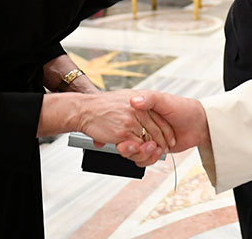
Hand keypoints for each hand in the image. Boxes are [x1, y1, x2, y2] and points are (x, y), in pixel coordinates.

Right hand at [37, 91, 175, 160]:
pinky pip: (137, 147)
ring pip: (148, 141)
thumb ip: (137, 103)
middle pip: (157, 131)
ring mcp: (132, 121)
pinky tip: (138, 153)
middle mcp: (138, 110)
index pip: (159, 118)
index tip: (168, 141)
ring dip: (151, 151)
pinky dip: (139, 153)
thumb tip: (145, 113)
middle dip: (161, 144)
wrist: (84, 108)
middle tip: (162, 151)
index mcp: (140, 101)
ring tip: (154, 153)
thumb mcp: (124, 97)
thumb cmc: (102, 104)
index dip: (165, 132)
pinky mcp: (124, 133)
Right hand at [117, 91, 208, 165]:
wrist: (200, 123)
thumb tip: (133, 101)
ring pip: (134, 153)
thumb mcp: (165, 100)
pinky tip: (159, 152)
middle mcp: (141, 125)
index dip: (123, 134)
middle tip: (140, 146)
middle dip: (132, 148)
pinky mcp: (153, 149)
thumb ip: (149, 99)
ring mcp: (147, 138)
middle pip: (127, 142)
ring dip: (142, 154)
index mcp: (140, 112)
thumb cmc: (183, 108)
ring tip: (155, 148)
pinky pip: (143, 159)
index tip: (125, 138)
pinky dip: (149, 159)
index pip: (124, 126)